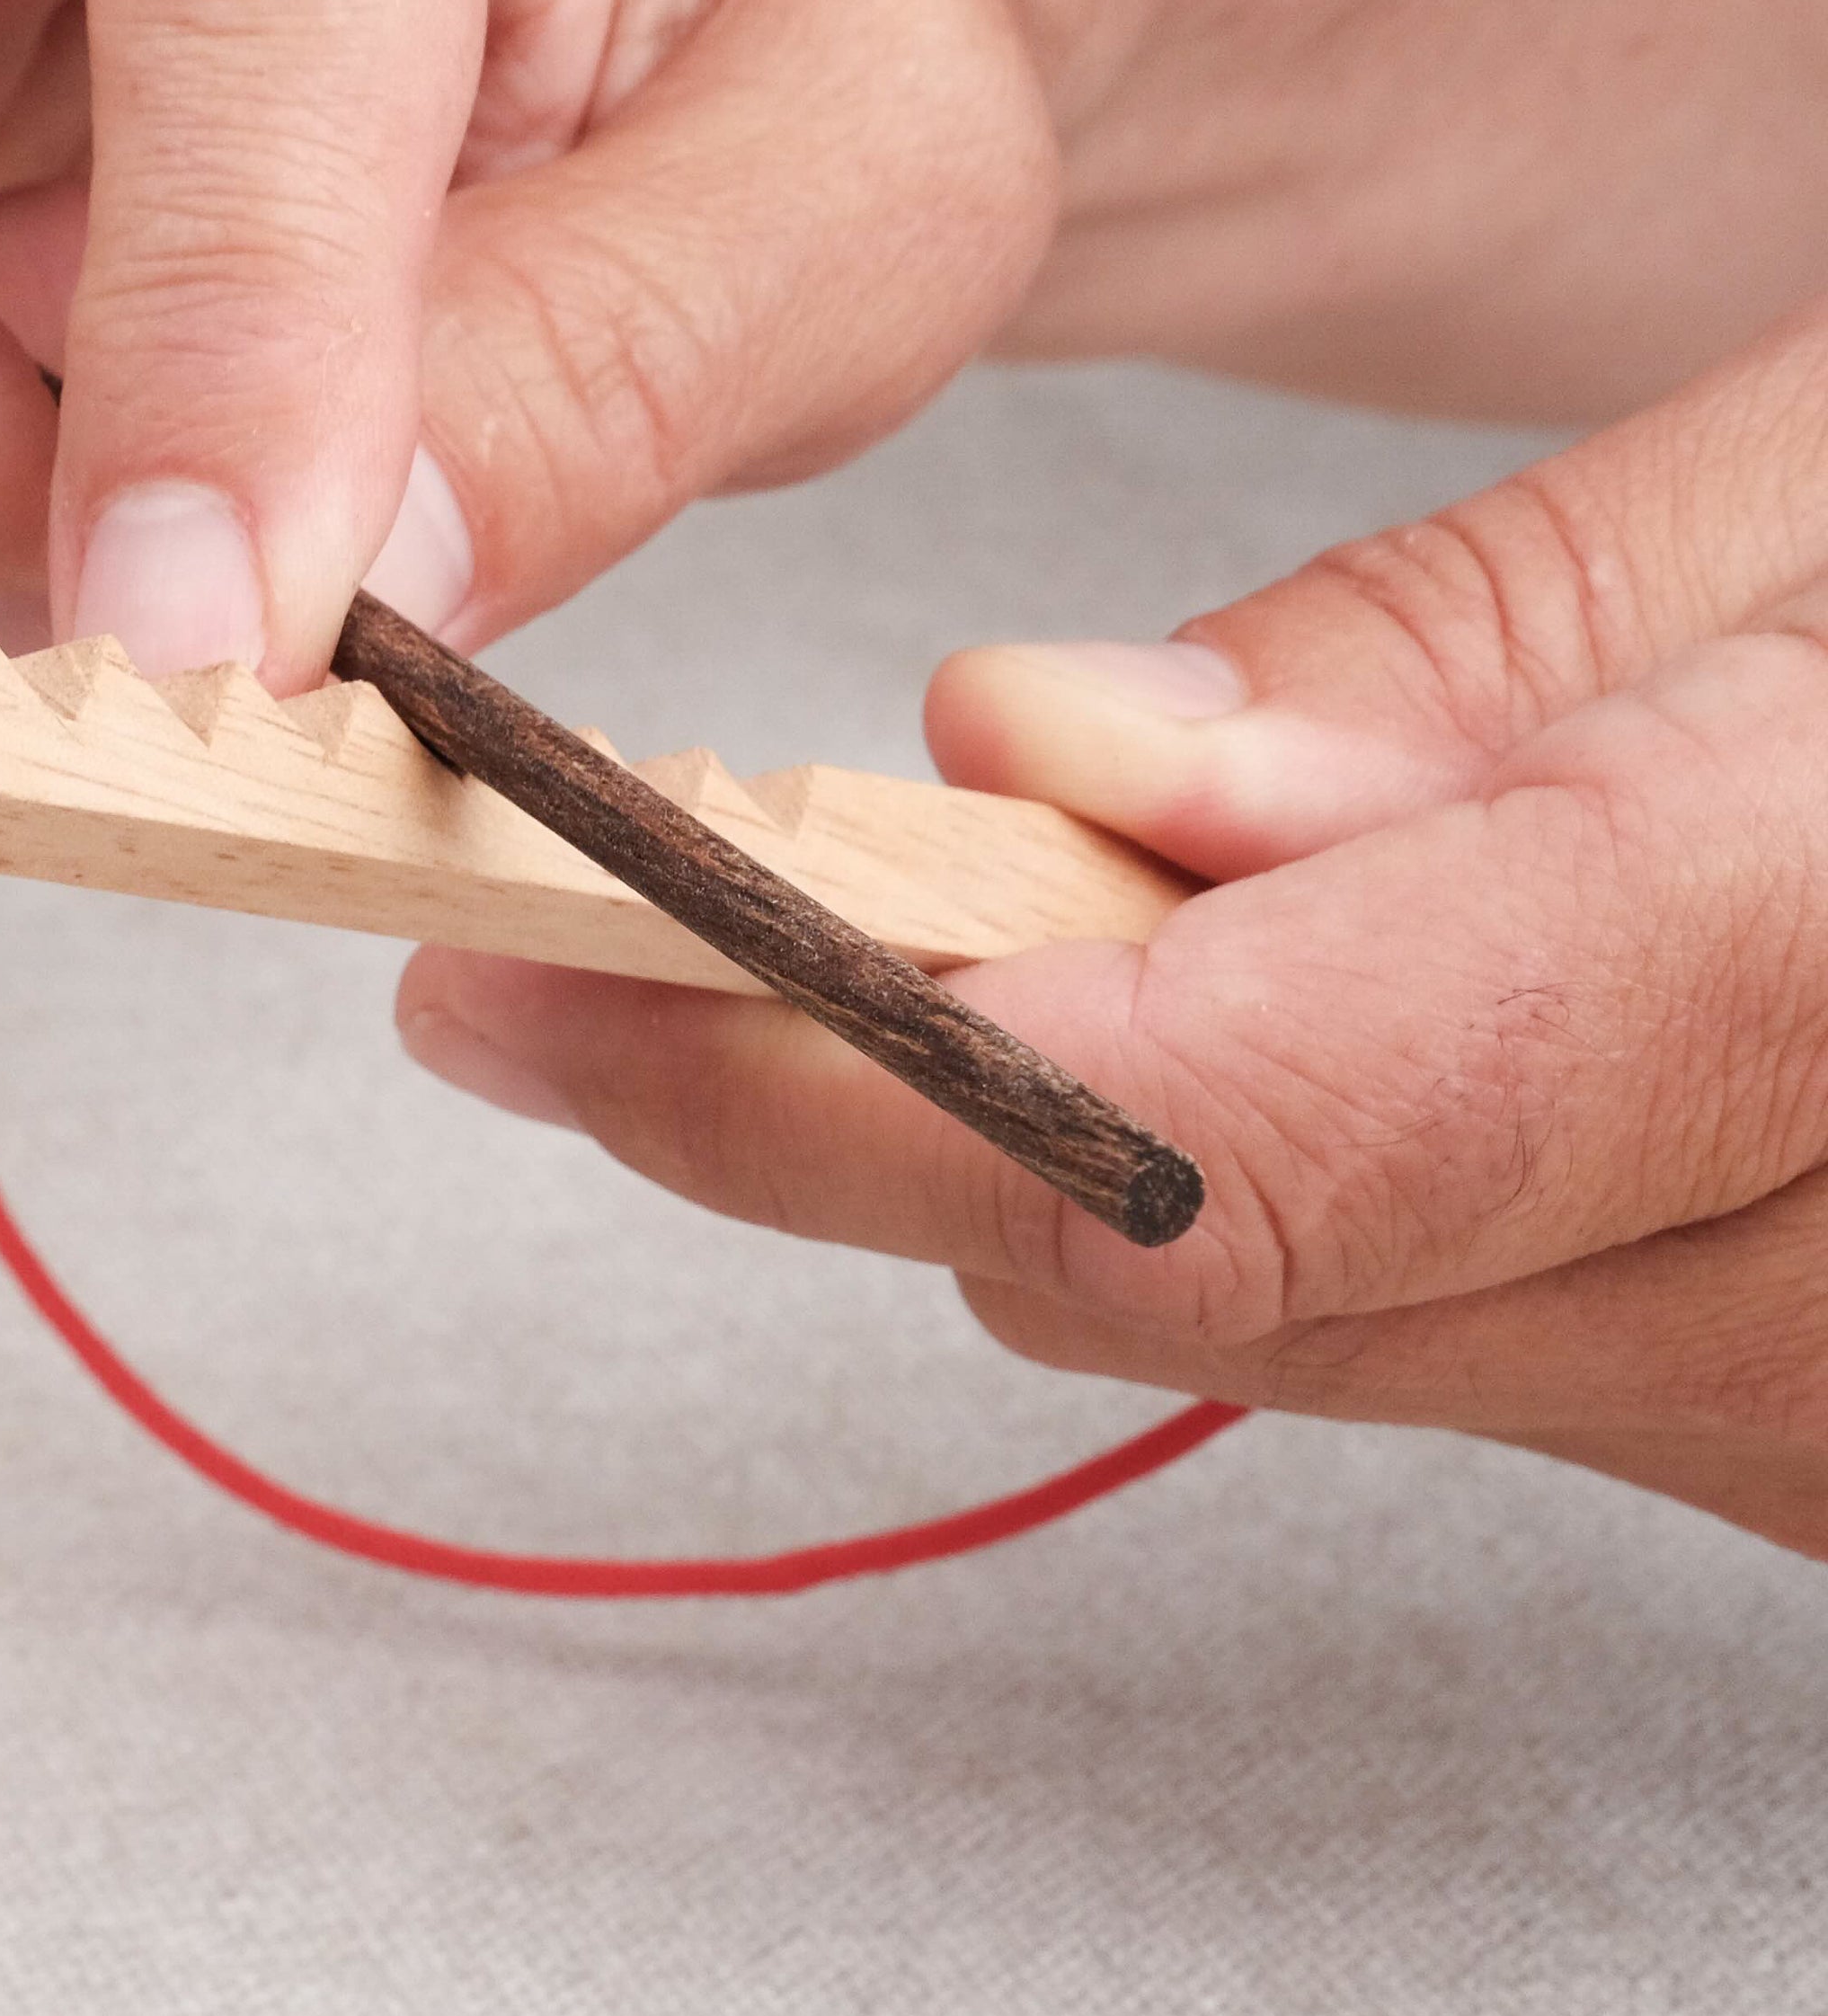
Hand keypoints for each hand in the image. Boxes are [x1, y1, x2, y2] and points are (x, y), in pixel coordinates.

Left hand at [397, 299, 1827, 1558]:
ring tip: (849, 906)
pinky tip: (1202, 983)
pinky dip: (1279, 1168)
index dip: (835, 1070)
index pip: (1251, 1137)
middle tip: (546, 919)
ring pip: (1312, 1334)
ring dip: (1054, 1127)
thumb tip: (1054, 763)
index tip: (528, 968)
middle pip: (1230, 1275)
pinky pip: (1468, 1338)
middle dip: (865, 1092)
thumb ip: (1487, 676)